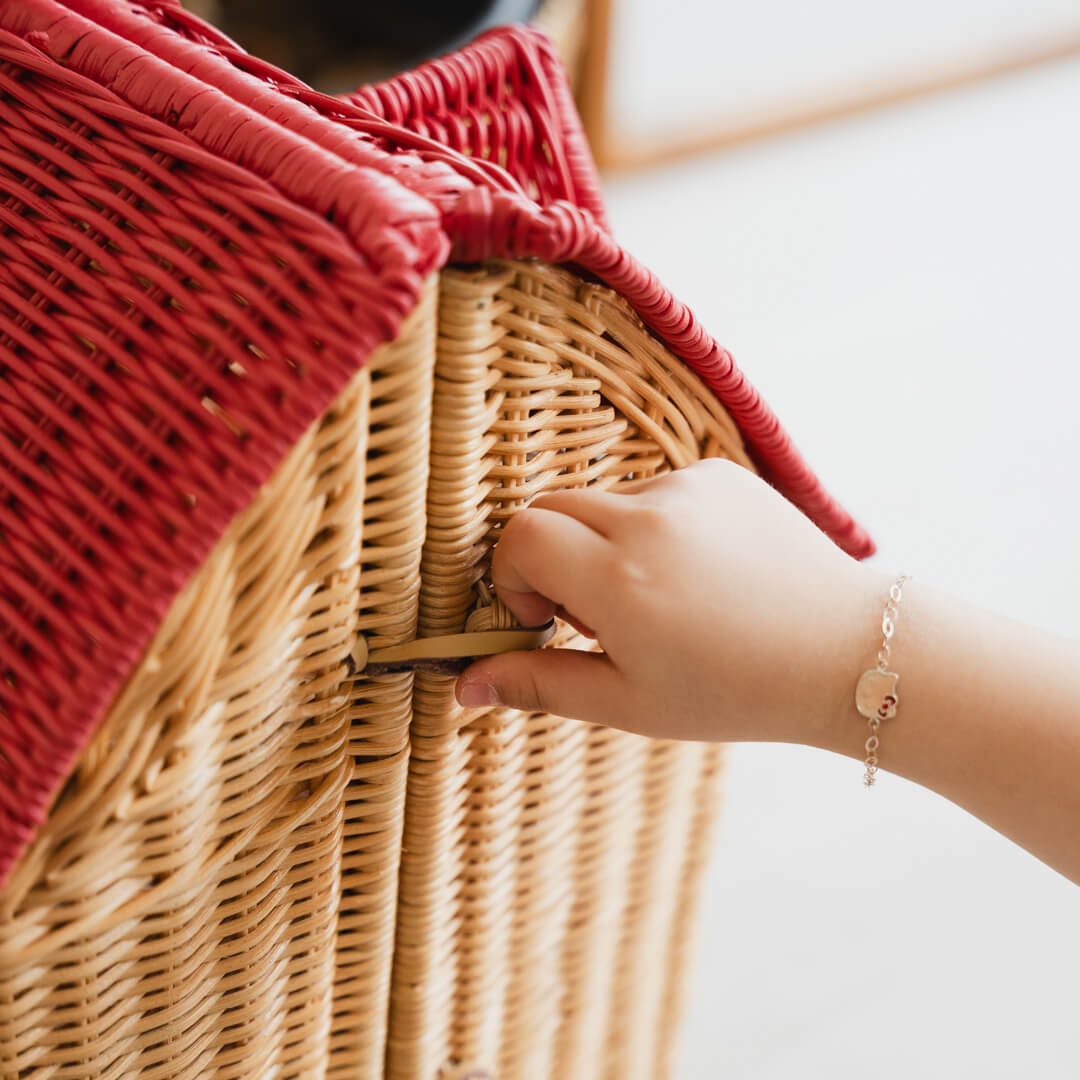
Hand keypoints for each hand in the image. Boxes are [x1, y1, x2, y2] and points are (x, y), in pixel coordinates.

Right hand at [455, 458, 886, 744]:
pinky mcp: (720, 472)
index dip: (513, 575)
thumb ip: (538, 685)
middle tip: (597, 614)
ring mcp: (688, 488)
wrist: (845, 650)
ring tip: (660, 599)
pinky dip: (652, 527)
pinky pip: (655, 490)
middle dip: (551, 556)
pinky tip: (698, 573)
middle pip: (552, 508)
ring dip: (604, 543)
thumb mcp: (628, 702)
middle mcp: (648, 519)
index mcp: (618, 579)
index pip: (519, 535)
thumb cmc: (735, 691)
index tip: (545, 618)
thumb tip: (463, 685)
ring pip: (603, 501)